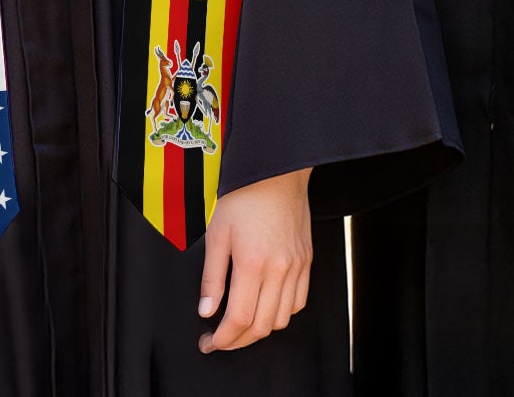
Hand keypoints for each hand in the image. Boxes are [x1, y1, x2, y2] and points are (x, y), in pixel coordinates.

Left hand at [198, 167, 311, 352]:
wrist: (276, 171)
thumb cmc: (244, 195)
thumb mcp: (217, 232)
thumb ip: (212, 276)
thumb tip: (207, 310)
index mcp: (253, 263)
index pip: (240, 318)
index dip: (224, 338)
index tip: (210, 343)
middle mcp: (279, 270)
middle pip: (262, 326)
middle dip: (238, 341)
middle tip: (220, 340)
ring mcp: (297, 268)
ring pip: (282, 319)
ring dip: (260, 330)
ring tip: (240, 325)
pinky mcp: (307, 262)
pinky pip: (299, 302)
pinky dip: (281, 313)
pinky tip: (266, 307)